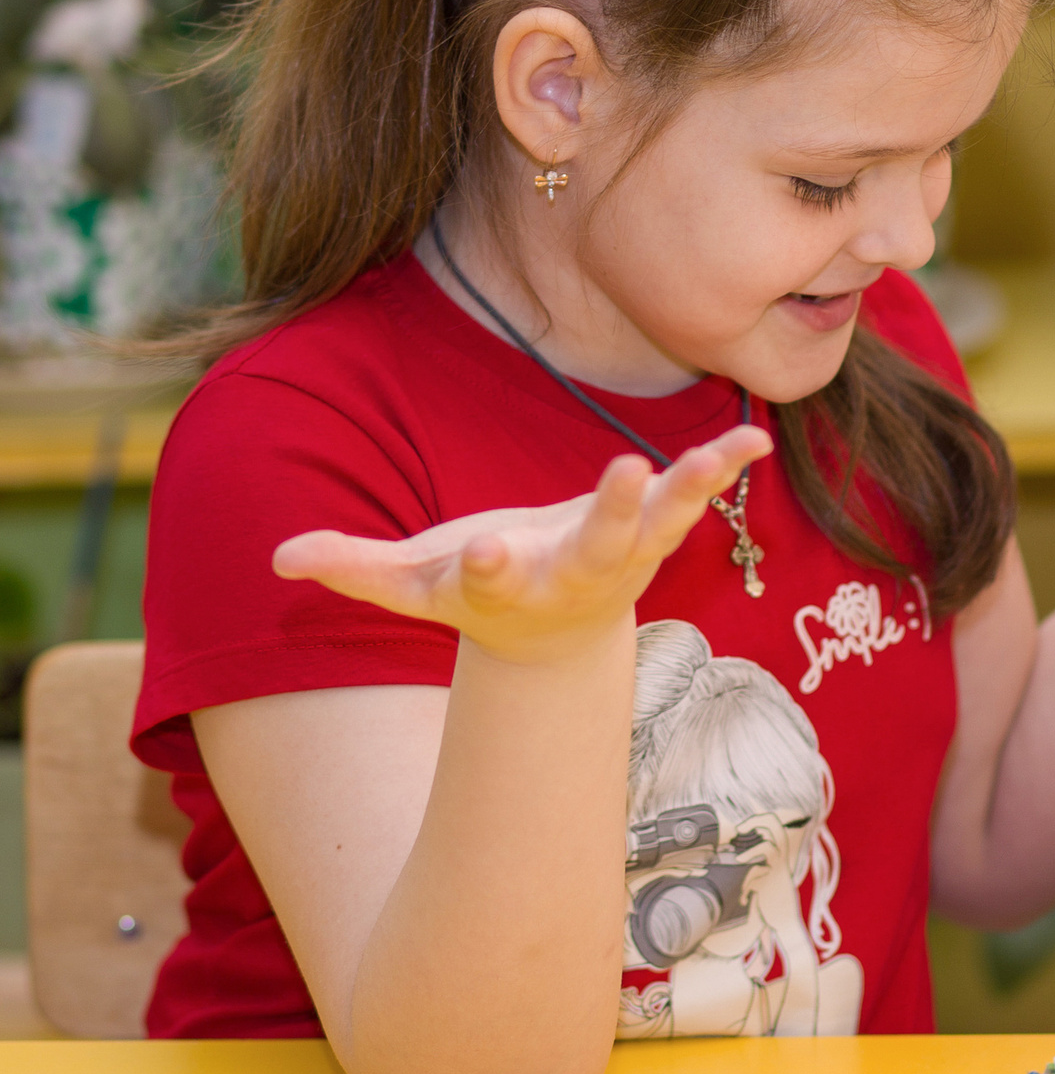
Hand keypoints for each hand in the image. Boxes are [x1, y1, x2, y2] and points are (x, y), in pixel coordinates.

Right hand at [272, 426, 772, 664]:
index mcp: (508, 588)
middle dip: (613, 513)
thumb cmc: (475, 596)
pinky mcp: (657, 530)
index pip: (492, 581)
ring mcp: (625, 555)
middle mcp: (575, 575)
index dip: (487, 568)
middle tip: (629, 474)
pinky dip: (724, 468)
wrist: (554, 637)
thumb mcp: (411, 589)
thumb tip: (281, 559)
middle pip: (598, 546)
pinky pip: (698, 499)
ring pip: (661, 523)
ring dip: (690, 488)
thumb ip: (354, 572)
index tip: (483, 553)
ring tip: (720, 455)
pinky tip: (755, 437)